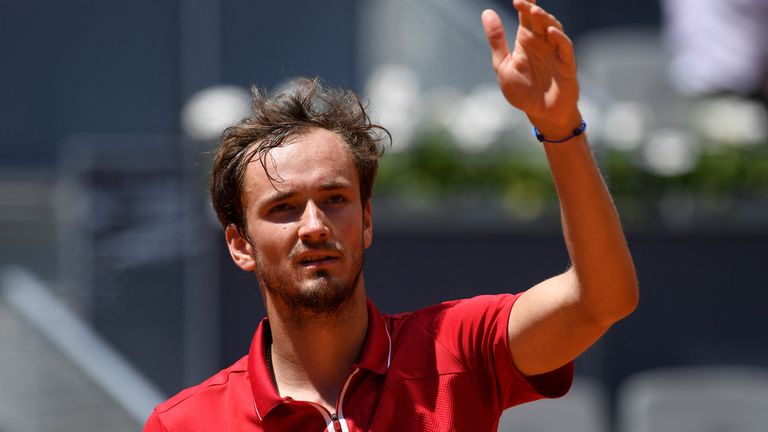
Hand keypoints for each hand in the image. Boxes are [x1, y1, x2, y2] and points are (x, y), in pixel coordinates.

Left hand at [481, 0, 580, 137]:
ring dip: (545, 20)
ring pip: (554, 29)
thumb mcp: (502, 65)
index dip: (524, 3)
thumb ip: (497, 40)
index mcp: (526, 41)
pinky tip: (550, 32)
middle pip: (539, 20)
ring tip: (534, 12)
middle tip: (521, 0)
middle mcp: (542, 43)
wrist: (539, 114)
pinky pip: (565, 48)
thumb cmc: (523, 91)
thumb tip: (487, 12)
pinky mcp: (566, 65)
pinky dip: (559, 39)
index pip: (526, 16)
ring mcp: (556, 52)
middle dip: (532, 9)